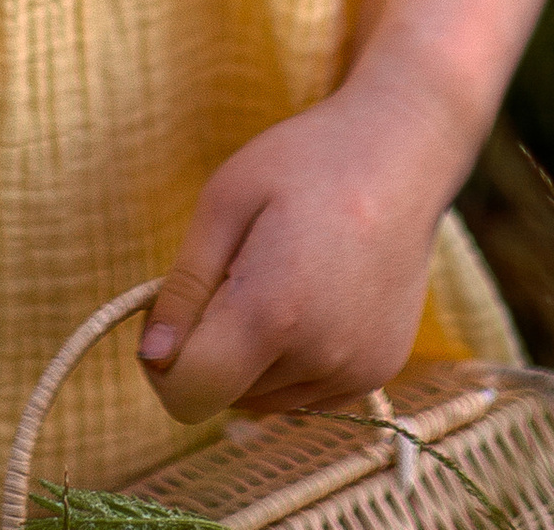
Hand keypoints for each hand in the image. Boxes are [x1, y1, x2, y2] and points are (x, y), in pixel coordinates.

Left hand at [138, 66, 465, 424]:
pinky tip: (311, 298)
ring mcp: (357, 371)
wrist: (400, 152)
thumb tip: (153, 356)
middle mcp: (321, 358)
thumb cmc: (305, 162)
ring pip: (266, 400)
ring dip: (253, 357)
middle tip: (239, 273)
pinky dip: (293, 360)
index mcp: (273, 313)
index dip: (164, 360)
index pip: (189, 392)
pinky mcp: (380, 371)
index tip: (174, 311)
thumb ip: (184, 286)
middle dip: (214, 348)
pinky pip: (308, 393)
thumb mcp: (224, 201)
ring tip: (278, 279)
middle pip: (226, 396)